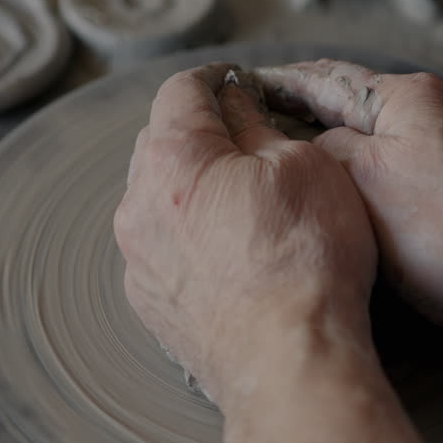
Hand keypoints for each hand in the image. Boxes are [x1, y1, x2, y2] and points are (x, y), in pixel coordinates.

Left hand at [114, 64, 376, 407]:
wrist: (289, 362)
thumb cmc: (304, 259)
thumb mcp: (303, 164)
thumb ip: (258, 124)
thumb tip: (236, 103)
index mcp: (172, 157)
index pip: (182, 90)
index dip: (216, 80)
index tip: (238, 83)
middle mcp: (138, 205)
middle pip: (160, 143)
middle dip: (202, 134)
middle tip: (251, 139)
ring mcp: (139, 260)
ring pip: (158, 200)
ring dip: (192, 190)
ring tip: (245, 203)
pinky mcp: (151, 304)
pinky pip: (163, 250)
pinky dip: (190, 239)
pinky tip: (233, 254)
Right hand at [256, 60, 442, 384]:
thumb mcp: (361, 178)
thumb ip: (325, 150)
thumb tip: (316, 148)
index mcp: (407, 99)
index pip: (326, 80)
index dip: (279, 82)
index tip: (241, 83)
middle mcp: (437, 116)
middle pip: (356, 109)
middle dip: (308, 117)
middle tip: (256, 126)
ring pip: (381, 148)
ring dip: (339, 156)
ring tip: (293, 168)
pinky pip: (403, 182)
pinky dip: (370, 188)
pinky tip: (349, 208)